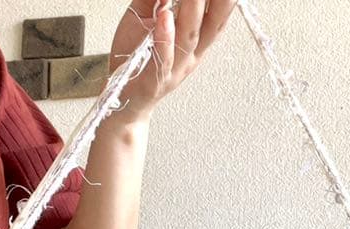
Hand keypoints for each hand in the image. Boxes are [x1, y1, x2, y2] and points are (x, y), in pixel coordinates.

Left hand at [109, 0, 237, 122]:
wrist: (121, 98)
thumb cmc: (135, 57)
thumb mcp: (146, 16)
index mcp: (195, 41)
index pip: (218, 16)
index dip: (227, 2)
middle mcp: (189, 55)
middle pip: (211, 24)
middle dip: (222, 2)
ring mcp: (174, 69)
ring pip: (188, 36)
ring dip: (194, 8)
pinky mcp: (154, 80)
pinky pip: (162, 59)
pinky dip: (165, 38)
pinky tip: (165, 17)